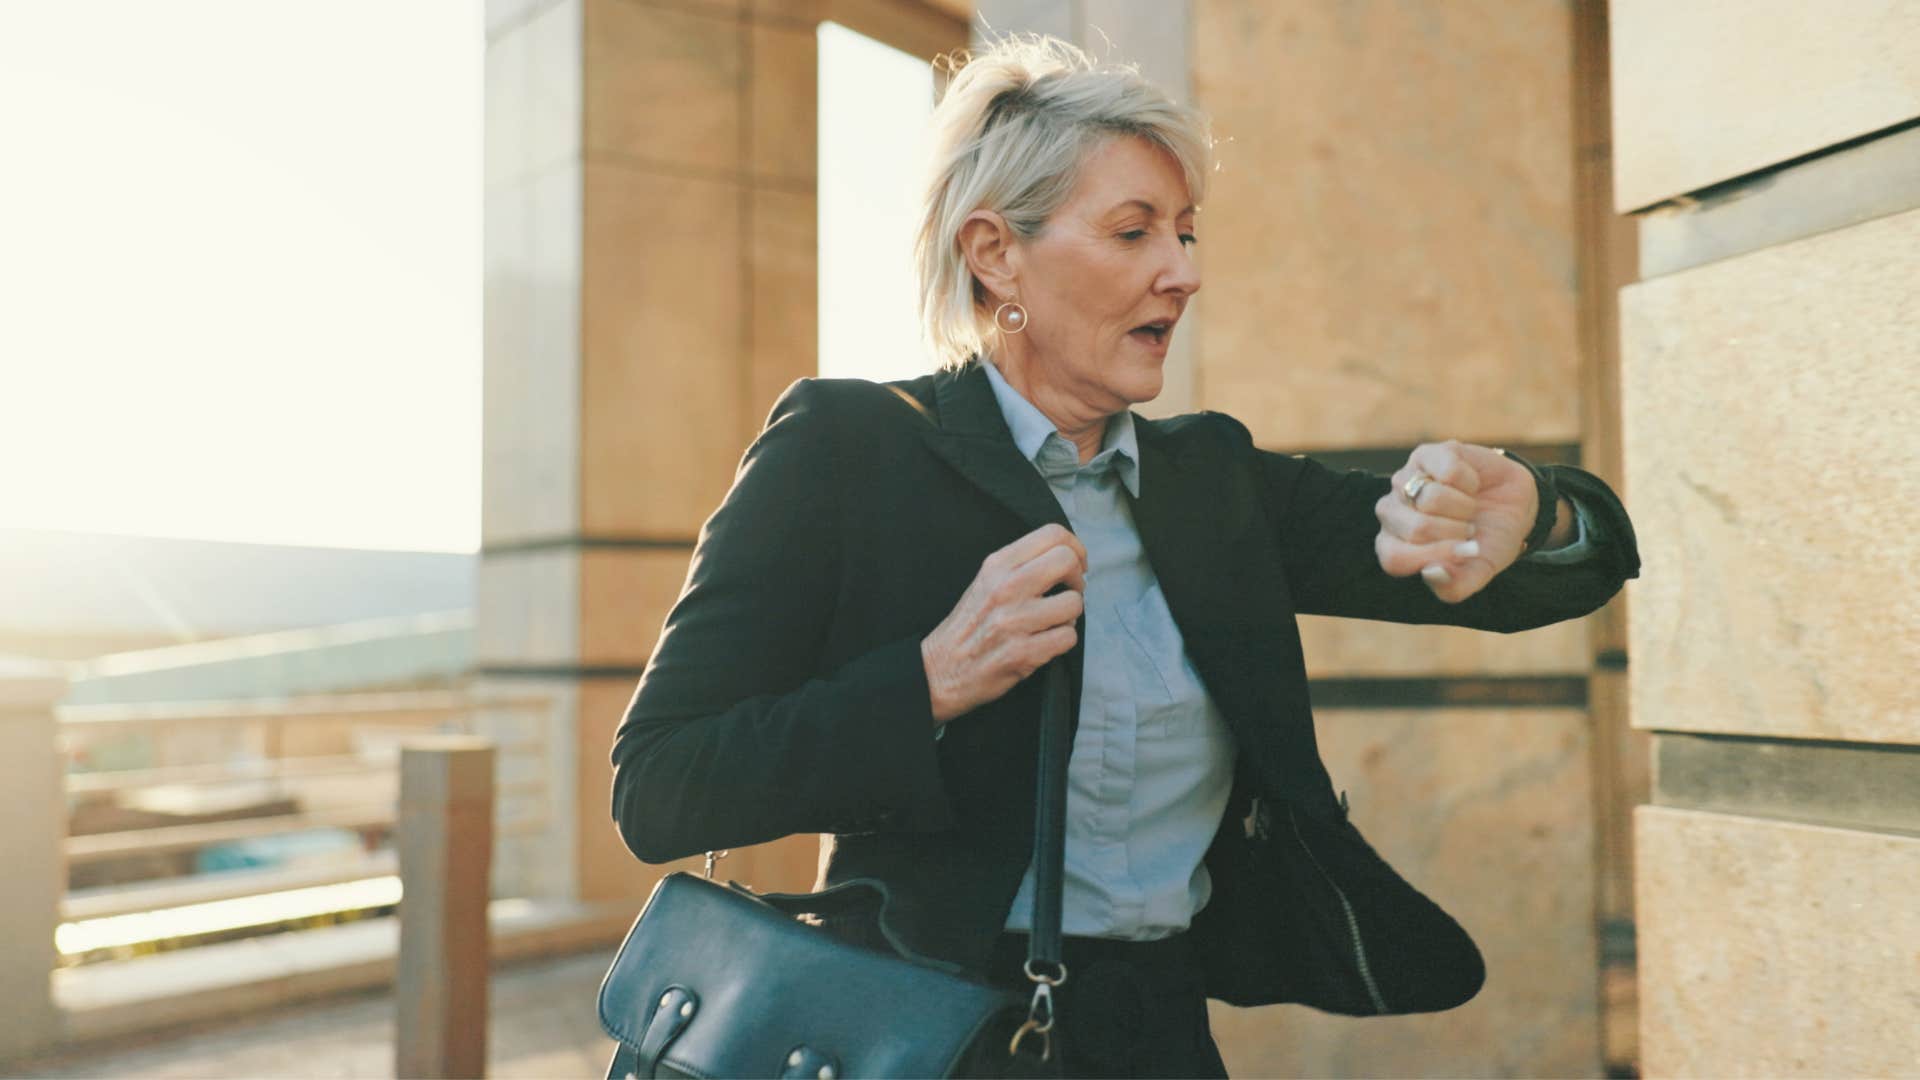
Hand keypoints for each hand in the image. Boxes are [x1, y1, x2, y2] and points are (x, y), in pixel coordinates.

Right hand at [922, 523, 1086, 724]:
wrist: (939, 670)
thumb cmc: (969, 626)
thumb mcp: (985, 582)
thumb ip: (1020, 565)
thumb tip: (1064, 555)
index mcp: (997, 566)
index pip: (1052, 534)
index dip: (1075, 547)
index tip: (1076, 563)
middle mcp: (1006, 588)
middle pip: (1067, 561)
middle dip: (1078, 578)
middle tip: (1070, 591)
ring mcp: (1015, 621)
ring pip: (1074, 603)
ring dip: (1070, 615)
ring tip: (1053, 621)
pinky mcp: (1024, 653)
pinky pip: (1068, 637)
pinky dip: (1063, 640)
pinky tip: (1046, 641)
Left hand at [1374, 441, 1537, 602]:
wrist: (1515, 505)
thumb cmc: (1488, 541)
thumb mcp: (1478, 571)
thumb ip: (1454, 586)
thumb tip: (1430, 573)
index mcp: (1394, 546)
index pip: (1395, 558)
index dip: (1435, 556)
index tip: (1468, 552)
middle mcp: (1391, 513)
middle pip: (1416, 529)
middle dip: (1455, 532)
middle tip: (1469, 528)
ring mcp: (1405, 480)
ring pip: (1431, 499)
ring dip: (1464, 506)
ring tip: (1469, 507)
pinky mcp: (1426, 454)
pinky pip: (1448, 471)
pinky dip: (1470, 481)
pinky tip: (1470, 484)